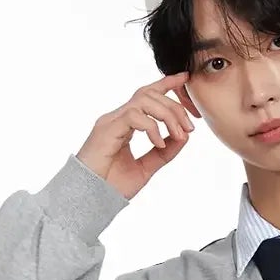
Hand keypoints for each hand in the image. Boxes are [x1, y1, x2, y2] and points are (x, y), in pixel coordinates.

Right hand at [76, 73, 201, 200]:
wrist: (90, 200)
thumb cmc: (112, 186)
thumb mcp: (146, 168)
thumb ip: (164, 153)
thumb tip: (184, 137)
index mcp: (125, 124)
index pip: (147, 95)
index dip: (166, 84)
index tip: (184, 79)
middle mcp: (117, 118)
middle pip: (149, 94)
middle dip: (174, 106)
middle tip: (190, 127)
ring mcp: (111, 121)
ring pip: (143, 100)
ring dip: (166, 115)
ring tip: (178, 135)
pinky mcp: (106, 129)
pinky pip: (134, 116)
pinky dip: (152, 127)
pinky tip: (159, 143)